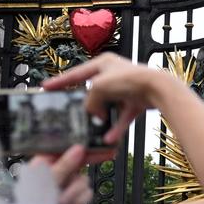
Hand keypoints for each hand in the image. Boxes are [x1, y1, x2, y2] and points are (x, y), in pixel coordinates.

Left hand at [29, 145, 91, 203]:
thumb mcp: (47, 179)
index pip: (68, 149)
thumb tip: (78, 150)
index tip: (96, 149)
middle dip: (72, 181)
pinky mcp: (75, 198)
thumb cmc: (33, 202)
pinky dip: (77, 201)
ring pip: (84, 181)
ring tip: (58, 201)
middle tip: (65, 190)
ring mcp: (67, 186)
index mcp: (47, 162)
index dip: (82, 149)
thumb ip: (65, 165)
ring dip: (73, 193)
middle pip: (80, 166)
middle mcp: (59, 172)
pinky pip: (87, 194)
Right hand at [43, 53, 177, 145]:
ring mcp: (125, 89)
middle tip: (74, 115)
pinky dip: (116, 128)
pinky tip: (110, 139)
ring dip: (102, 120)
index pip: (76, 73)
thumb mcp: (99, 88)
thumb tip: (95, 116)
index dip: (60, 82)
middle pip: (93, 93)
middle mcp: (114, 74)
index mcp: (103, 63)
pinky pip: (121, 118)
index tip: (46, 88)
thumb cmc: (130, 79)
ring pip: (108, 107)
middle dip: (86, 106)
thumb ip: (91, 102)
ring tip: (94, 129)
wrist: (157, 88)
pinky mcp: (135, 102)